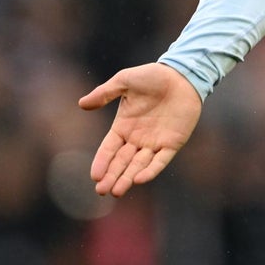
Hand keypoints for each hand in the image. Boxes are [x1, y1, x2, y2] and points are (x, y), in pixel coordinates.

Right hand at [78, 62, 202, 195]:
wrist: (182, 74)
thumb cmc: (153, 76)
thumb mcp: (125, 81)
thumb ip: (104, 93)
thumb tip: (81, 104)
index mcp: (124, 126)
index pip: (109, 149)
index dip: (101, 162)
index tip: (94, 176)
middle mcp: (137, 138)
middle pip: (121, 162)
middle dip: (112, 176)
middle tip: (102, 190)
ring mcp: (155, 142)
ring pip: (138, 165)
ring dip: (128, 178)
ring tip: (117, 191)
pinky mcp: (173, 143)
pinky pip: (160, 160)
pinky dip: (151, 170)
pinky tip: (140, 179)